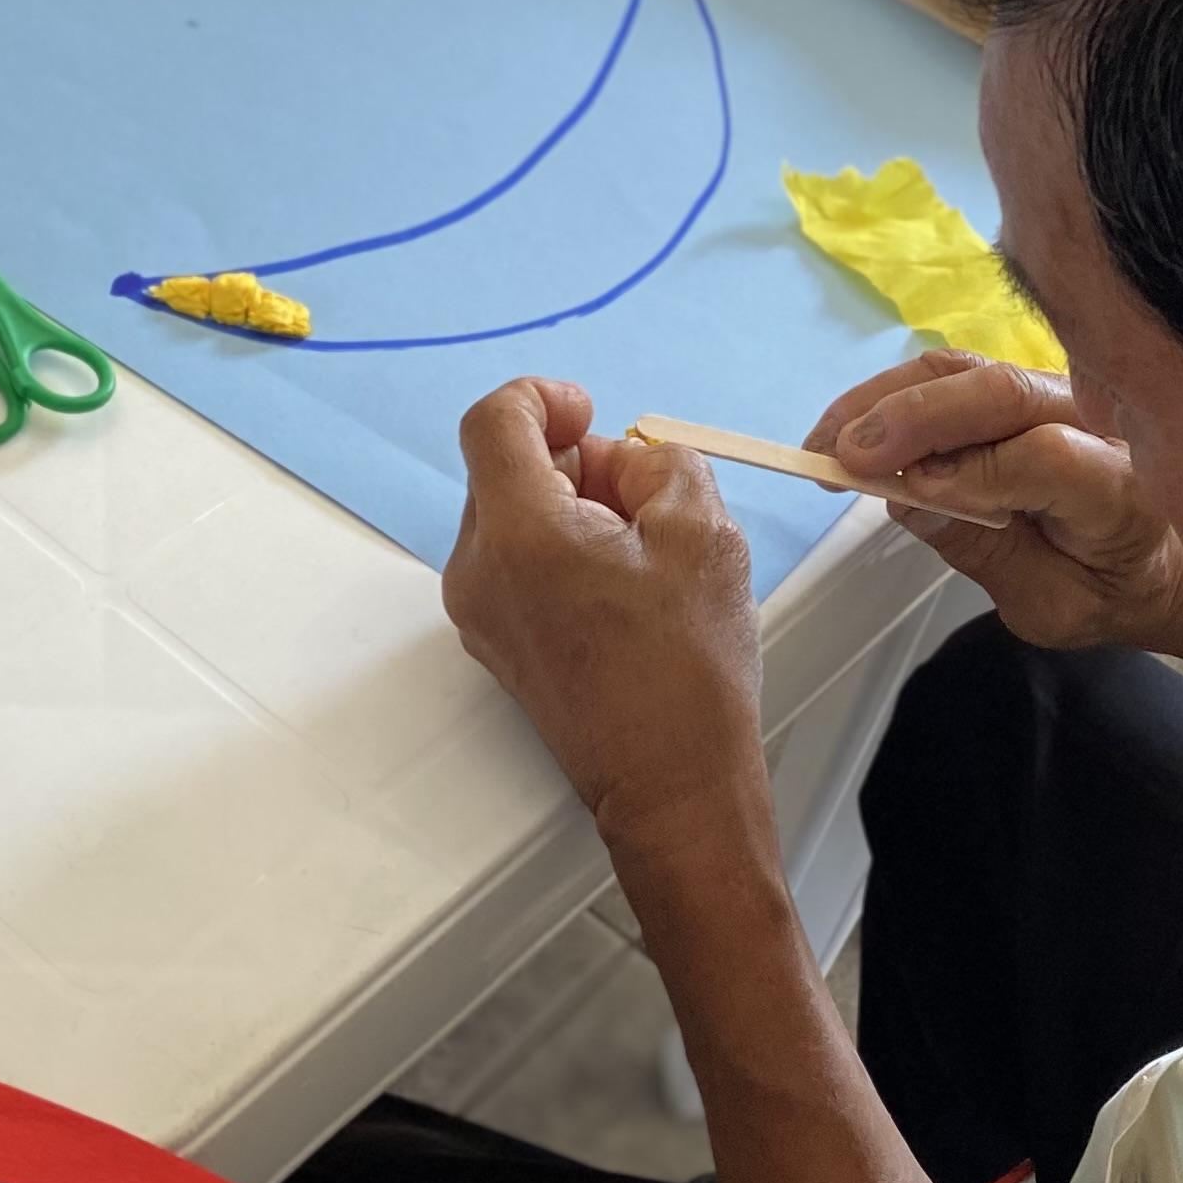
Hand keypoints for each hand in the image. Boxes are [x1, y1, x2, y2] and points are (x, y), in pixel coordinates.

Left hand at [445, 379, 769, 867]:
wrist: (671, 786)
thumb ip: (660, 463)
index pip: (493, 420)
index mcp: (519, 533)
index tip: (590, 412)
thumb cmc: (689, 670)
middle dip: (573, 459)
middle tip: (644, 494)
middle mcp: (478, 571)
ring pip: (512, 517)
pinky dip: (562, 550)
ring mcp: (480, 615)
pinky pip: (517, 565)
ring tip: (645, 550)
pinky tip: (625, 588)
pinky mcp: (498, 645)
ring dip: (572, 507)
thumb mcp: (704, 531)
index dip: (542, 396)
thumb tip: (623, 461)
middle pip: (503, 469)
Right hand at [811, 353, 1182, 653]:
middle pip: (1000, 393)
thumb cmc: (1106, 593)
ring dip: (888, 399)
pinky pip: (956, 374)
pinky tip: (852, 427)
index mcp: (1120, 489)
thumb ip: (986, 553)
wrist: (1160, 561)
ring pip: (968, 371)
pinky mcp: (1024, 383)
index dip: (973, 470)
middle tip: (840, 455)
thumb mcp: (1049, 606)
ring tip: (827, 441)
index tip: (908, 493)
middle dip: (913, 418)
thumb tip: (907, 499)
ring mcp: (1060, 393)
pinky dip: (897, 394)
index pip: (1044, 457)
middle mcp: (1097, 422)